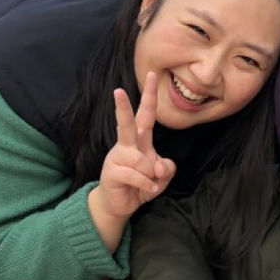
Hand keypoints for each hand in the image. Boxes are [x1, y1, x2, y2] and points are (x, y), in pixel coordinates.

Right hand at [97, 72, 175, 219]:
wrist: (121, 205)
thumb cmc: (142, 184)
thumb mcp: (162, 177)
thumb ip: (167, 169)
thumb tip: (158, 164)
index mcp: (140, 140)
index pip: (146, 114)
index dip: (150, 95)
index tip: (152, 74)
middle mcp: (127, 145)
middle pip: (127, 123)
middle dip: (122, 107)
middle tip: (118, 90)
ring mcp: (117, 157)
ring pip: (142, 160)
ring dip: (152, 177)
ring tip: (147, 184)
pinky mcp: (112, 172)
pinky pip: (137, 175)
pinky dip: (146, 186)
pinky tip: (144, 190)